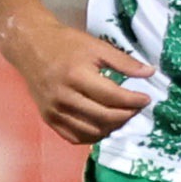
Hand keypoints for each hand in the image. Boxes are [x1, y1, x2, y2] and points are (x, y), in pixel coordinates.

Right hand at [4, 19, 155, 144]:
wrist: (31, 47)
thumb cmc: (65, 44)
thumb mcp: (96, 46)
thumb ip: (124, 62)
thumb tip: (149, 73)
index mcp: (76, 76)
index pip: (113, 97)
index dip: (134, 101)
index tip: (146, 99)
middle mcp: (64, 97)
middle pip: (104, 117)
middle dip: (127, 115)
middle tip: (136, 108)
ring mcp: (55, 111)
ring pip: (92, 131)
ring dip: (113, 127)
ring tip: (122, 115)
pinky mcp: (49, 119)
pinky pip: (76, 137)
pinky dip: (94, 135)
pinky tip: (104, 125)